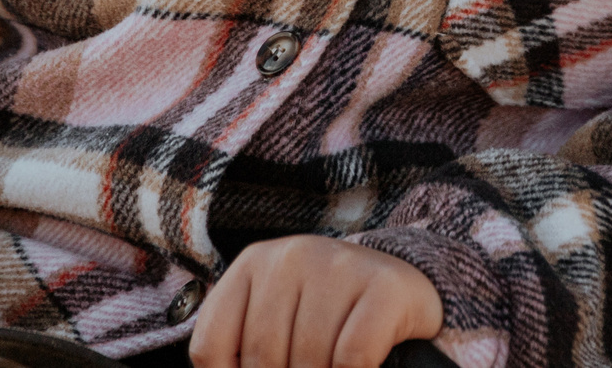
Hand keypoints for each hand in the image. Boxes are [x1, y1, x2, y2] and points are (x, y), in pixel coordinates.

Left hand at [189, 238, 442, 367]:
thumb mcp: (274, 320)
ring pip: (309, 359)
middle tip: (305, 365)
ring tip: (331, 362)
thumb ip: (244, 348)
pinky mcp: (384, 286)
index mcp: (252, 263)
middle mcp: (292, 255)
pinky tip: (359, 364)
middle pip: (262, 358)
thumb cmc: (324, 313)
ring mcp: (339, 265)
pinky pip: (353, 356)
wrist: (401, 284)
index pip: (210, 347)